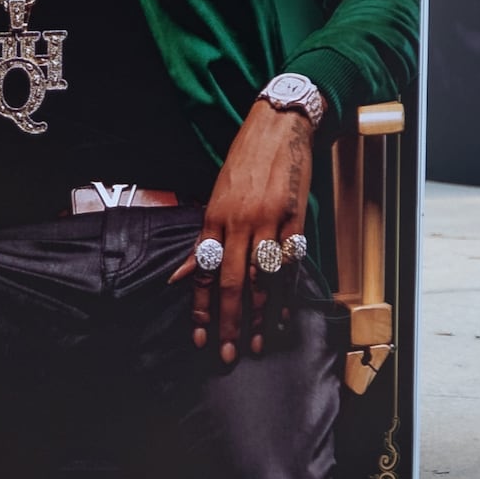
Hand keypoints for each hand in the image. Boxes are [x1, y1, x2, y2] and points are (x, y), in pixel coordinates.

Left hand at [170, 99, 315, 363]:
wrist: (277, 126)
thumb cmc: (244, 162)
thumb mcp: (216, 197)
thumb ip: (204, 239)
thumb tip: (184, 274)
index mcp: (215, 218)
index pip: (205, 272)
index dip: (202, 307)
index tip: (200, 335)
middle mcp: (239, 223)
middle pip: (232, 282)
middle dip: (228, 321)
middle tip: (226, 353)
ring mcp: (269, 221)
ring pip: (262, 278)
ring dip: (258, 315)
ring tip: (255, 343)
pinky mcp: (295, 218)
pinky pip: (290, 262)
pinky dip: (286, 291)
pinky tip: (282, 314)